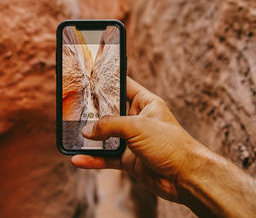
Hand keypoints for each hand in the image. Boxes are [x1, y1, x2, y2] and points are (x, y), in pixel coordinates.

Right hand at [71, 77, 200, 202]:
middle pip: (110, 112)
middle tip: (72, 106)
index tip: (89, 76)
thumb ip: (110, 125)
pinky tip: (78, 159)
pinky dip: (93, 159)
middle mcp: (138, 119)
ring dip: (89, 137)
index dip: (107, 81)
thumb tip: (86, 130)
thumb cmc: (170, 144)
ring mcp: (132, 140)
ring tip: (69, 133)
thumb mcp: (137, 127)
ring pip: (105, 136)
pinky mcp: (129, 160)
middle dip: (92, 111)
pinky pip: (107, 157)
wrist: (185, 177)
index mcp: (146, 103)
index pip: (124, 85)